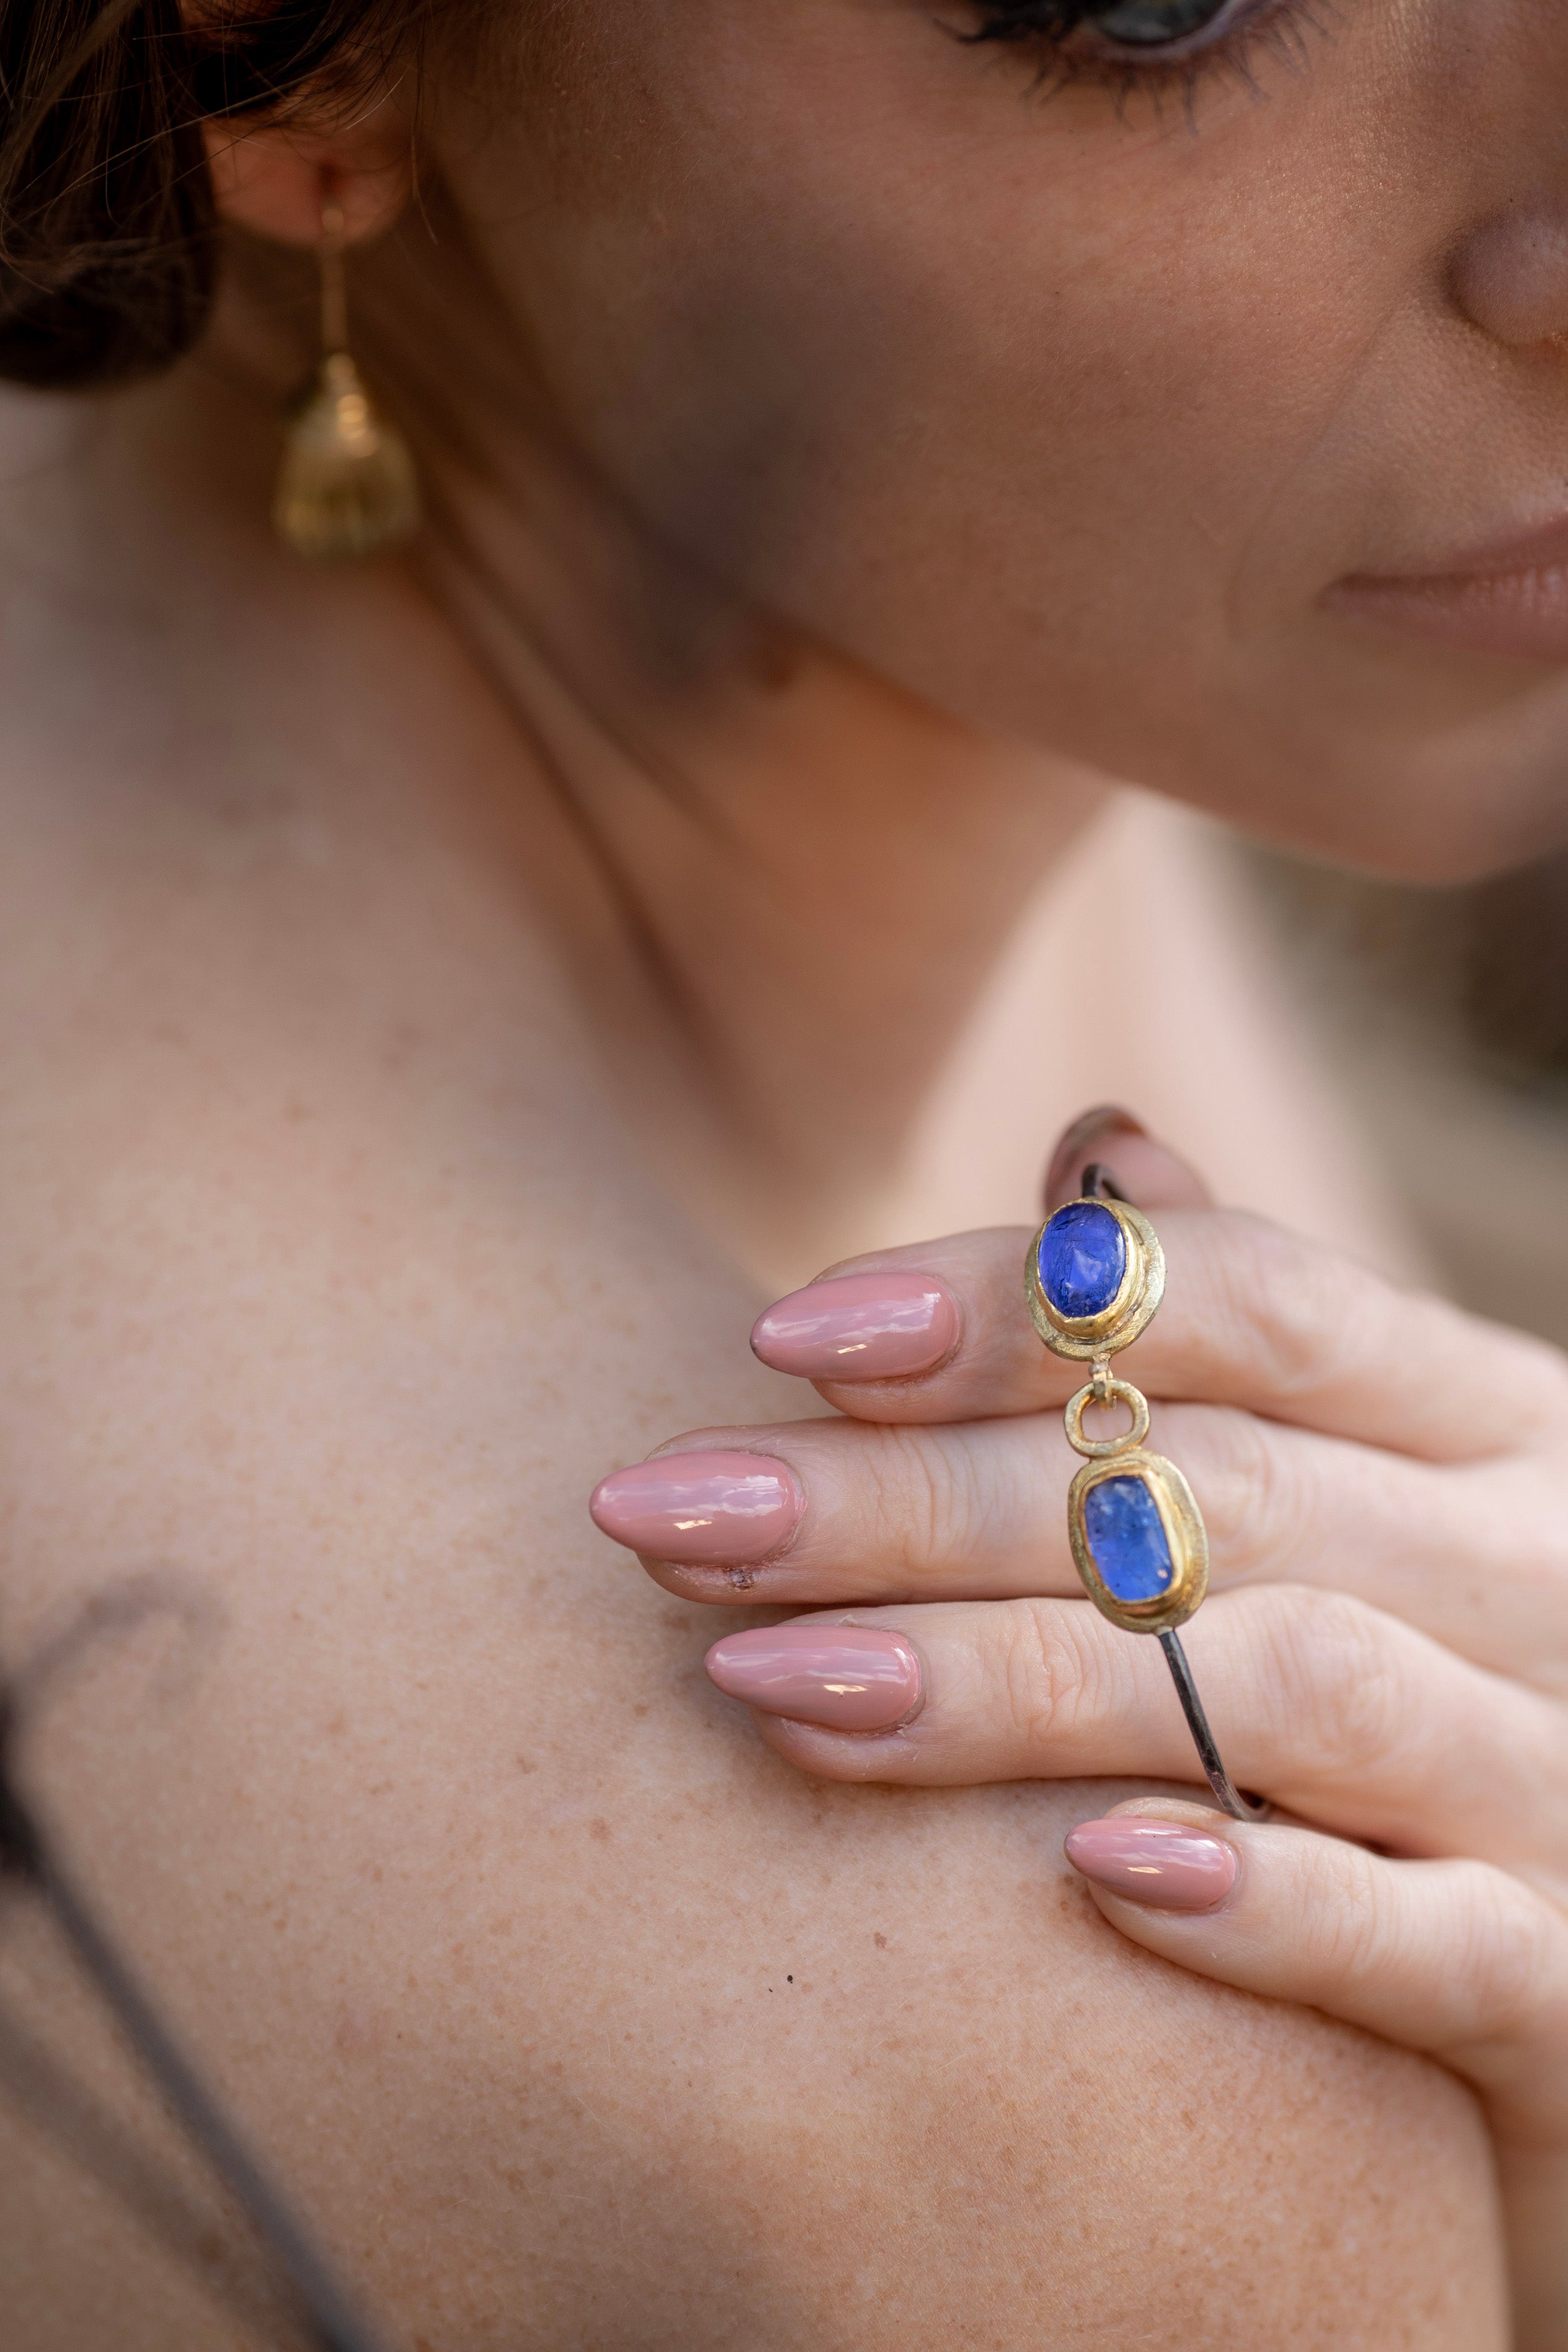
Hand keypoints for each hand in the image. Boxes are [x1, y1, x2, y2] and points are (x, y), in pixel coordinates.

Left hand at [589, 1106, 1567, 2344]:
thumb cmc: (1446, 1681)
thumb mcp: (1389, 1479)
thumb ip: (1247, 1328)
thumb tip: (1099, 1150)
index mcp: (1488, 1422)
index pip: (1254, 1298)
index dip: (1017, 1302)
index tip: (781, 1331)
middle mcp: (1543, 1572)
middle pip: (1211, 1490)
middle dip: (915, 1497)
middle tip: (667, 1514)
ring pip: (1286, 1687)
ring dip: (1007, 1678)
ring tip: (759, 1679)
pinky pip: (1426, 1945)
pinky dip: (1263, 1905)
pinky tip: (1074, 1880)